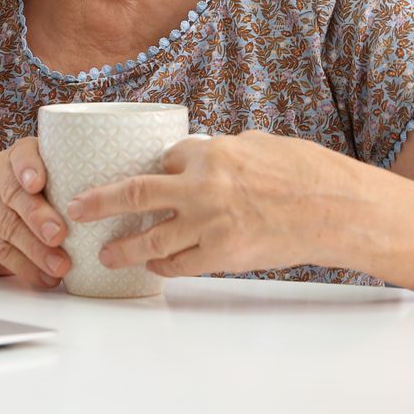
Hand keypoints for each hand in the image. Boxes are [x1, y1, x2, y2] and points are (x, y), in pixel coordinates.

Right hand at [0, 137, 70, 288]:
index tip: (39, 184)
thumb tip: (136, 196)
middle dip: (38, 216)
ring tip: (61, 266)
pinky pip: (0, 249)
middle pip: (14, 194)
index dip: (28, 167)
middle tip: (59, 235)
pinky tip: (44, 277)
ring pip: (8, 225)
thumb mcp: (59, 183)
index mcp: (21, 156)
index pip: (22, 154)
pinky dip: (24, 267)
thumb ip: (84, 183)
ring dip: (36, 249)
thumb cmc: (43, 199)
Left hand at [67, 132, 351, 277]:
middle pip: (136, 193)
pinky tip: (153, 268)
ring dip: (124, 248)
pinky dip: (164, 267)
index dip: (149, 169)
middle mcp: (202, 186)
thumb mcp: (258, 145)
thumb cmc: (306, 172)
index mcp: (211, 151)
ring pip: (152, 239)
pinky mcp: (224, 254)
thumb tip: (203, 156)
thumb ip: (224, 152)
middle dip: (100, 202)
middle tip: (76, 209)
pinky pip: (182, 264)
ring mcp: (210, 223)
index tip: (134, 176)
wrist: (336, 209)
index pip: (163, 159)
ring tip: (105, 254)